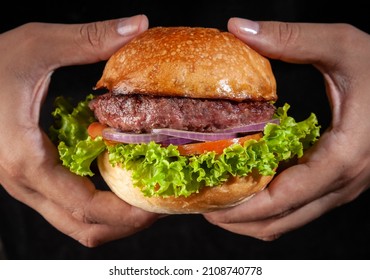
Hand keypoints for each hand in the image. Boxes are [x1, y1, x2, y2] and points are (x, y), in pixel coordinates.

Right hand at [0, 15, 159, 246]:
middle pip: (84, 228)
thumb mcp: (36, 45)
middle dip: (126, 224)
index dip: (128, 214)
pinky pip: (67, 206)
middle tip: (158, 205)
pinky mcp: (29, 177)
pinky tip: (115, 182)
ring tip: (143, 198)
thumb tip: (137, 25)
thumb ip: (88, 39)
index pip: (87, 208)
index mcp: (27, 160)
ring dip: (112, 218)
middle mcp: (25, 183)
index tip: (158, 202)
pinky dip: (96, 205)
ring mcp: (25, 184)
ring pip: (74, 223)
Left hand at [204, 18, 369, 239]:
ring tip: (217, 202)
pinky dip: (267, 206)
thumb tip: (239, 27)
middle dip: (238, 220)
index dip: (241, 208)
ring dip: (251, 218)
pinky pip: (297, 205)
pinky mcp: (335, 181)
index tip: (208, 207)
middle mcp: (342, 182)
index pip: (283, 198)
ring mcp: (340, 186)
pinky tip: (246, 188)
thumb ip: (292, 39)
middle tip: (202, 206)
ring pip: (289, 220)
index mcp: (343, 157)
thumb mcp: (342, 46)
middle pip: (281, 220)